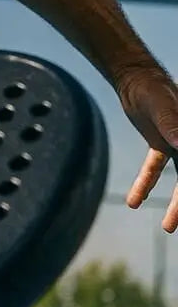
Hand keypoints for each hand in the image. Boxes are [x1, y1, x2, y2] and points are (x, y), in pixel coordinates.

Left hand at [118, 63, 177, 232]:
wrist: (135, 77)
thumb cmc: (152, 89)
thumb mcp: (162, 107)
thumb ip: (173, 125)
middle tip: (176, 227)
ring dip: (177, 205)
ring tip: (169, 229)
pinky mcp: (162, 143)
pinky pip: (156, 169)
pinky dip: (145, 184)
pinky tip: (133, 203)